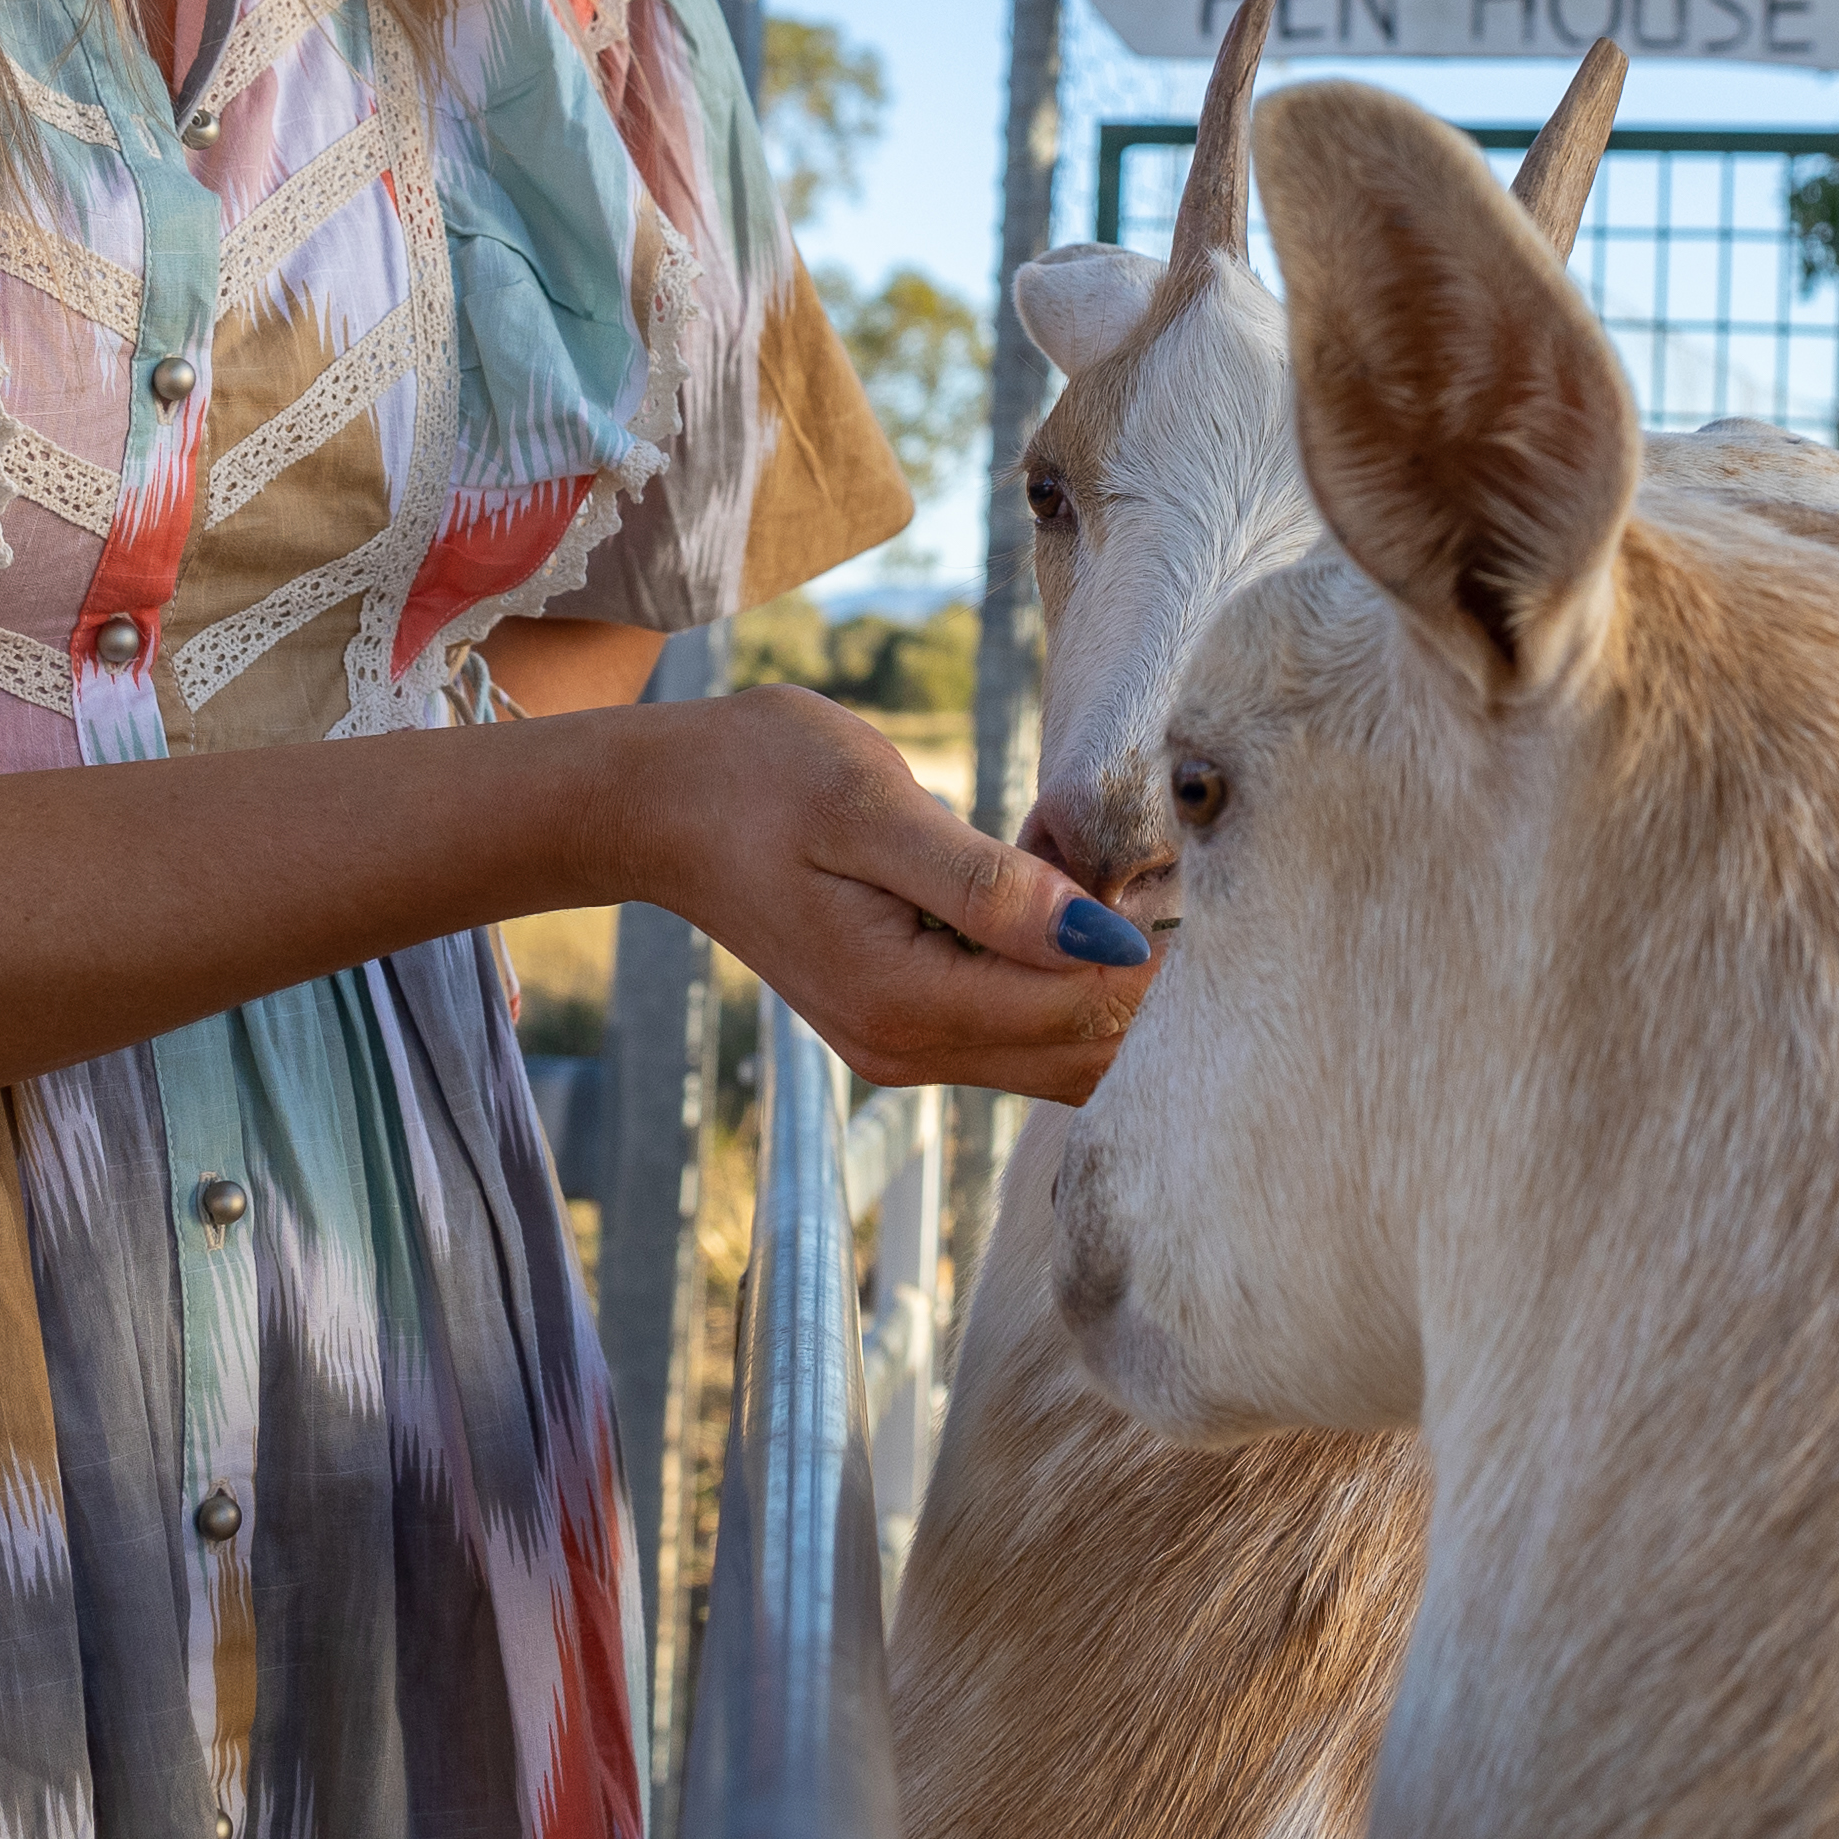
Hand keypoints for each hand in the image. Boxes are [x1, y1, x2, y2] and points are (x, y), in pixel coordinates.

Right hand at [640, 684, 1152, 1098]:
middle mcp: (909, 1051)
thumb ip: (988, 883)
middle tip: (1167, 876)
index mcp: (906, 1002)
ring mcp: (905, 1050)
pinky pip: (1021, 1032)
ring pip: (1063, 1058)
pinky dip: (1065, 981)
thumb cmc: (759, 779)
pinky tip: (1062, 899)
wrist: (658, 809)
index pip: (1083, 1013)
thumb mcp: (871, 804)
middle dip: (1147, 983)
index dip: (1153, 952)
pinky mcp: (906, 1029)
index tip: (1181, 869)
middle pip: (1087, 1059)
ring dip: (1110, 985)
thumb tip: (1102, 937)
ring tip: (1116, 879)